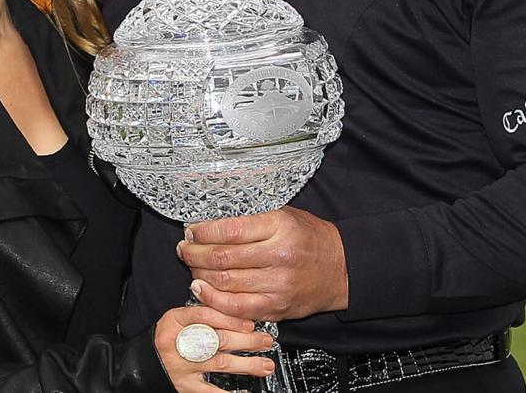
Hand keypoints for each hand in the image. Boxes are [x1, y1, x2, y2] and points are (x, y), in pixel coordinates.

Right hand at [153, 305, 273, 392]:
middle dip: (247, 341)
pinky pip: (209, 391)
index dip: (231, 318)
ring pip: (220, 363)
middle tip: (266, 341)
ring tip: (265, 365)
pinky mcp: (185, 386)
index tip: (250, 323)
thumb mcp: (174, 319)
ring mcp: (182, 366)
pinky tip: (244, 391)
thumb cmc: (164, 339)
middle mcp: (178, 343)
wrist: (141, 364)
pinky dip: (228, 392)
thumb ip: (199, 314)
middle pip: (218, 339)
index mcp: (175, 321)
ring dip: (247, 365)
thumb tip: (232, 311)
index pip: (207, 315)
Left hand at [178, 207, 347, 320]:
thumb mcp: (284, 216)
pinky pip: (237, 308)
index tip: (191, 230)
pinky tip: (202, 289)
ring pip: (225, 283)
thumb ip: (252, 220)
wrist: (341, 269)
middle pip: (223, 258)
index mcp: (279, 227)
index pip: (230, 230)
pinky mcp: (276, 308)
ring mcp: (277, 286)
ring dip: (200, 274)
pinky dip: (214, 300)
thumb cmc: (310, 238)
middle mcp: (278, 256)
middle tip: (184, 248)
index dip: (204, 232)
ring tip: (191, 266)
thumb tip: (212, 224)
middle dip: (195, 253)